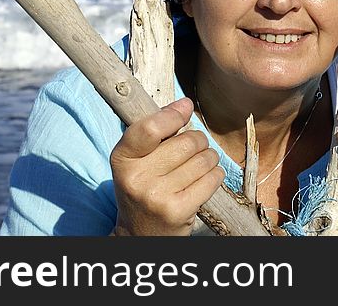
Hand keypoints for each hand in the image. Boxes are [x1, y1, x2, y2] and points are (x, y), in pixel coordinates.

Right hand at [109, 98, 224, 235]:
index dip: (173, 114)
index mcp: (122, 159)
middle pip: (187, 141)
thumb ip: (156, 131)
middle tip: (192, 150)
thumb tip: (185, 104)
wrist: (141, 233)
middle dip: (198, 141)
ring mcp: (156, 196)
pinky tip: (205, 180)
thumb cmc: (144, 186)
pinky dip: (215, 175)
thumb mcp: (137, 159)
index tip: (185, 107)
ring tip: (198, 166)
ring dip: (209, 158)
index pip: (151, 128)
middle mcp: (136, 178)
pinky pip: (212, 178)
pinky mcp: (177, 211)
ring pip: (203, 159)